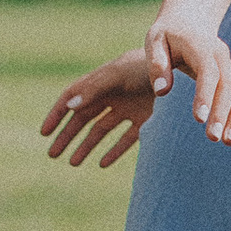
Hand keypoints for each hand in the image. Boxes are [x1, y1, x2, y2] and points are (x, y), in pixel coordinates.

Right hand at [40, 21, 230, 168]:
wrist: (186, 69)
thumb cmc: (148, 66)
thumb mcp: (118, 74)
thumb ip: (94, 88)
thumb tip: (68, 105)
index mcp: (103, 80)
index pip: (72, 97)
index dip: (57, 114)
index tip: (44, 133)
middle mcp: (114, 95)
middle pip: (83, 117)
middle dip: (67, 135)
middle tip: (52, 154)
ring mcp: (130, 108)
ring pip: (101, 130)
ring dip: (86, 146)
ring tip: (73, 163)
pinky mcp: (147, 120)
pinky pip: (126, 139)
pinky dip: (114, 151)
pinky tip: (102, 163)